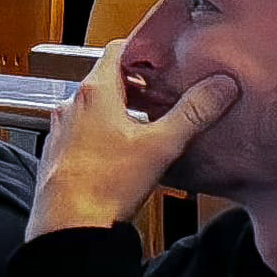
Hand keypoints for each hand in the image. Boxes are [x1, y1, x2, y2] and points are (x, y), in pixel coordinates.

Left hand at [28, 41, 231, 238]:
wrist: (68, 228)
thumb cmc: (105, 187)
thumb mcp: (161, 146)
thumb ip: (193, 113)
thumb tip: (219, 86)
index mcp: (95, 92)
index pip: (118, 49)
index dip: (144, 50)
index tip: (164, 58)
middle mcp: (72, 105)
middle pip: (108, 79)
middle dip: (137, 84)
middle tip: (164, 93)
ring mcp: (61, 129)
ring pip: (94, 107)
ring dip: (120, 110)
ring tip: (147, 126)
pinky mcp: (58, 154)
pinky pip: (82, 131)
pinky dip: (102, 133)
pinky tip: (121, 155)